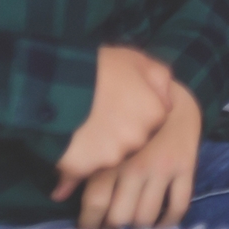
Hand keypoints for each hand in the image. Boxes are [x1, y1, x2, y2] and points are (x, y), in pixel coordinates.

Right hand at [54, 45, 174, 199]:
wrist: (59, 85)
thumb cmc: (101, 67)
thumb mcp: (138, 60)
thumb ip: (159, 80)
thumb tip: (169, 101)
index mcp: (154, 113)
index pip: (152, 120)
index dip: (135, 110)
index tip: (119, 102)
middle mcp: (138, 138)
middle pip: (132, 139)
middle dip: (118, 130)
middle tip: (99, 113)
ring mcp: (112, 156)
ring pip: (108, 155)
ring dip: (97, 146)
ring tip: (80, 126)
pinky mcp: (85, 168)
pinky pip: (82, 168)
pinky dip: (76, 160)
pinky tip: (67, 144)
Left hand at [74, 82, 199, 228]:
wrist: (173, 93)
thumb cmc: (129, 113)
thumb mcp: (101, 135)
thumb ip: (79, 166)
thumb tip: (57, 196)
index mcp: (112, 157)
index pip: (96, 203)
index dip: (90, 222)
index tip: (90, 225)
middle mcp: (136, 165)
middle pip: (121, 215)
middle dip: (115, 224)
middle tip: (113, 223)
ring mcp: (163, 167)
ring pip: (147, 215)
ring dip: (139, 224)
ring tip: (134, 220)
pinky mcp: (186, 166)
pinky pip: (179, 204)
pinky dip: (169, 220)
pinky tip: (161, 221)